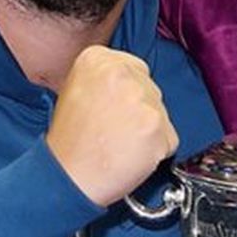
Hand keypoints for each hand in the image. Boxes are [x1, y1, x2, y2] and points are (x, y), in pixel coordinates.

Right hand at [47, 47, 178, 206]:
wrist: (67, 177)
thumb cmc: (69, 143)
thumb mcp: (76, 92)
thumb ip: (105, 81)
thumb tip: (131, 82)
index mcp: (96, 59)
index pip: (135, 69)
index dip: (128, 95)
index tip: (115, 110)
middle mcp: (120, 73)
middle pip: (151, 89)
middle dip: (139, 112)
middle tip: (114, 131)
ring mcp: (140, 98)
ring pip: (161, 114)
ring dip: (148, 131)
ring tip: (119, 143)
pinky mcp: (155, 125)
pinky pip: (169, 139)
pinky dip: (156, 152)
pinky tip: (130, 155)